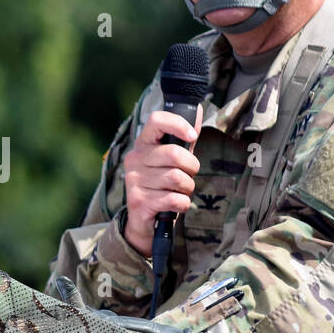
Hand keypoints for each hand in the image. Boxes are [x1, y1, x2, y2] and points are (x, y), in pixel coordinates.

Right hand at [121, 106, 202, 258]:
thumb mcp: (172, 161)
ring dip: (187, 188)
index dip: (178, 124)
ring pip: (177, 179)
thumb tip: (199, 111)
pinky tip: (175, 205)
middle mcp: (134, 159)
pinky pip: (174, 199)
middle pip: (174, 154)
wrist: (142, 221)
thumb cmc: (161, 186)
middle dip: (191, 167)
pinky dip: (183, 204)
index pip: (156, 120)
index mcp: (143, 144)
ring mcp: (134, 180)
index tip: (192, 136)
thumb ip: (185, 139)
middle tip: (189, 175)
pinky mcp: (139, 201)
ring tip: (179, 191)